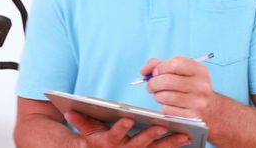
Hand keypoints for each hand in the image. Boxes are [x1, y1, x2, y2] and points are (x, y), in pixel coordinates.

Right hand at [64, 111, 190, 147]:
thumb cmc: (95, 139)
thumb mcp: (86, 130)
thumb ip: (79, 121)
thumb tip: (68, 111)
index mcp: (109, 143)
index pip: (114, 136)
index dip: (121, 128)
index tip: (129, 118)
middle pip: (139, 144)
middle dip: (151, 135)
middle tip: (162, 125)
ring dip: (170, 143)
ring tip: (184, 134)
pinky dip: (174, 145)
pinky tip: (187, 138)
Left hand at [141, 57, 214, 119]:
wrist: (211, 108)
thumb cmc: (190, 85)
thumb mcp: (182, 71)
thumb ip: (161, 65)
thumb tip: (145, 70)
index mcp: (199, 70)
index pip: (175, 64)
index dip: (160, 67)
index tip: (155, 72)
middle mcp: (201, 85)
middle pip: (167, 81)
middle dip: (153, 83)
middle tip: (151, 86)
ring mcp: (198, 102)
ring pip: (165, 96)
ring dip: (157, 95)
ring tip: (159, 94)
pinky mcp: (192, 116)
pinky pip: (168, 109)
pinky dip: (163, 106)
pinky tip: (168, 104)